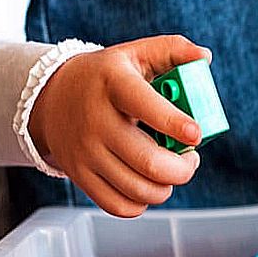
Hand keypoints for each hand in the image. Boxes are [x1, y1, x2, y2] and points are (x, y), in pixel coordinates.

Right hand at [29, 35, 210, 216]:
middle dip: (183, 168)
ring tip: (171, 170)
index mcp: (114, 83)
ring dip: (167, 186)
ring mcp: (85, 151)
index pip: (145, 106)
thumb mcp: (136, 53)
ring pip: (139, 190)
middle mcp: (96, 120)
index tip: (196, 135)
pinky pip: (119, 206)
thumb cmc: (107, 77)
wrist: (52, 96)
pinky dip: (142, 203)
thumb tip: (205, 57)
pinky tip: (147, 184)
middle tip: (190, 158)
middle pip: (149, 162)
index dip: (176, 124)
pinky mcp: (79, 175)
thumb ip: (173, 50)